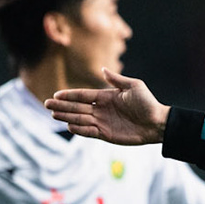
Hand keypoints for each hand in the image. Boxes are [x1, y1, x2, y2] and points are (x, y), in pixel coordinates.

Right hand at [45, 68, 169, 145]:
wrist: (158, 123)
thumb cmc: (148, 103)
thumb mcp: (134, 86)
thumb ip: (117, 79)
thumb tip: (103, 69)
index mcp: (105, 97)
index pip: (83, 95)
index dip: (69, 95)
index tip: (56, 94)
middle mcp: (101, 109)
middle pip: (77, 107)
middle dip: (62, 106)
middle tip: (47, 104)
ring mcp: (103, 122)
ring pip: (80, 119)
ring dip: (67, 117)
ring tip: (53, 114)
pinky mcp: (107, 134)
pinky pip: (90, 132)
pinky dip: (80, 130)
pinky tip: (69, 126)